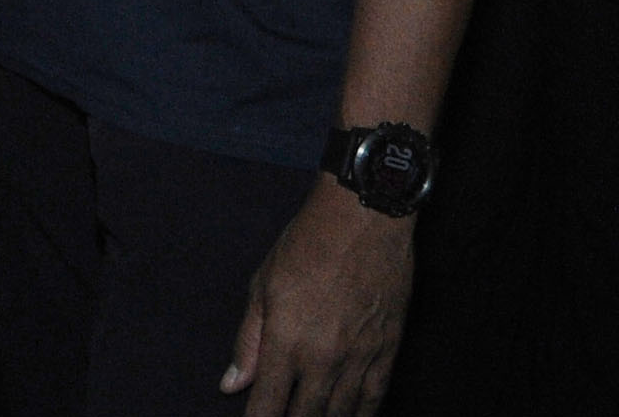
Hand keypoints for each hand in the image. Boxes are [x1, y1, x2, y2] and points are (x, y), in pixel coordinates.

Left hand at [222, 180, 414, 416]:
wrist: (363, 222)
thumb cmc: (305, 246)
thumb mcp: (262, 287)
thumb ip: (248, 342)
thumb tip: (231, 385)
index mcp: (286, 341)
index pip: (268, 404)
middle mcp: (324, 357)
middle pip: (306, 415)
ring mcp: (360, 357)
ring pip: (341, 413)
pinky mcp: (387, 351)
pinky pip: (374, 398)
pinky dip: (361, 415)